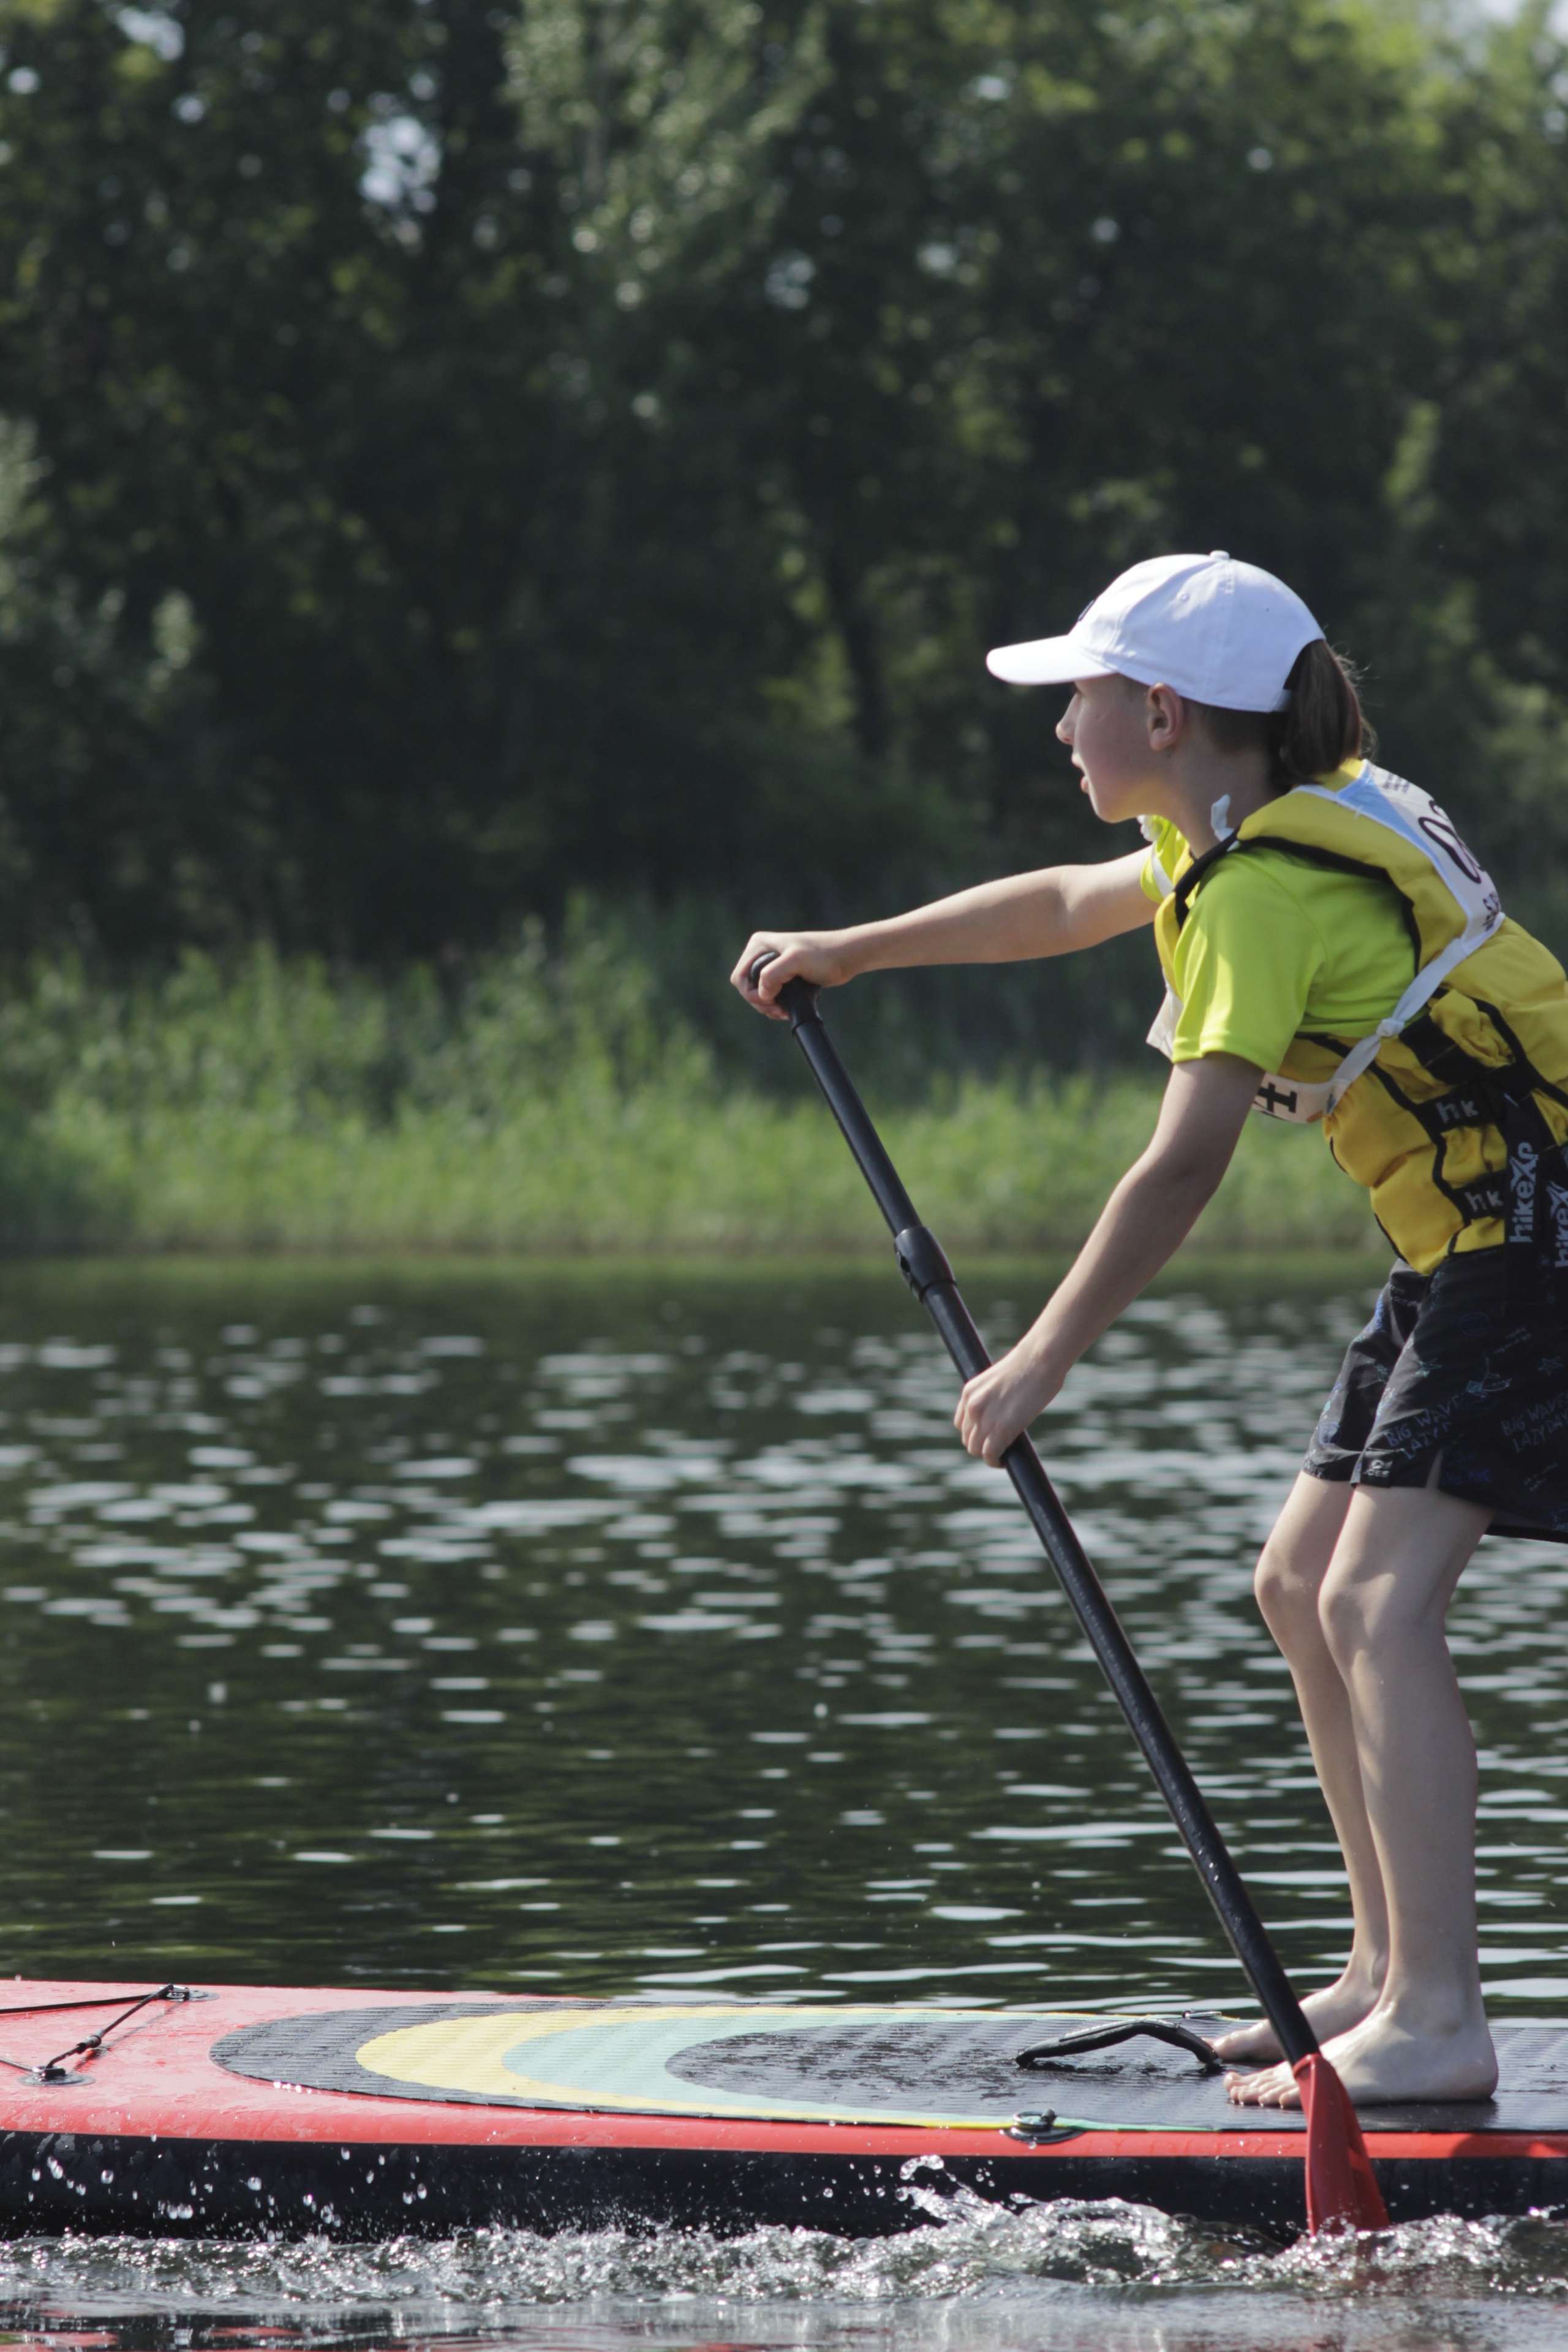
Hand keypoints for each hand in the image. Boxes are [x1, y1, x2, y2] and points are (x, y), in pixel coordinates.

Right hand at [730, 931, 850, 1019]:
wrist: (845, 957)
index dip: (751, 994)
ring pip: (758, 994)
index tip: (771, 1001)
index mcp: (759, 945)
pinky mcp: (783, 976)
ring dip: (768, 1007)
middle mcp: (762, 953)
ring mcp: (772, 965)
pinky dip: (775, 1006)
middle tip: (778, 1011)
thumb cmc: (823, 955)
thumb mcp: (796, 961)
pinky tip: (786, 1010)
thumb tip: (762, 994)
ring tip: (783, 1012)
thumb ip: (773, 974)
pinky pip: (770, 996)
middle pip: (747, 988)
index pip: (739, 977)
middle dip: (760, 1003)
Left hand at [954, 1336, 1064, 1464]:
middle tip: (998, 1447)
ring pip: (976, 1449)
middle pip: (968, 1439)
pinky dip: (995, 1461)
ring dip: (988, 1455)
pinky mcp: (1001, 1429)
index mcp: (969, 1392)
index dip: (974, 1433)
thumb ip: (994, 1398)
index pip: (961, 1423)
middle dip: (981, 1445)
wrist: (1040, 1360)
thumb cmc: (1030, 1365)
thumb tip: (1002, 1413)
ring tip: (1001, 1455)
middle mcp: (972, 1406)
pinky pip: (990, 1455)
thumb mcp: (1000, 1381)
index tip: (988, 1436)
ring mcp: (985, 1418)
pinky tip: (1004, 1461)